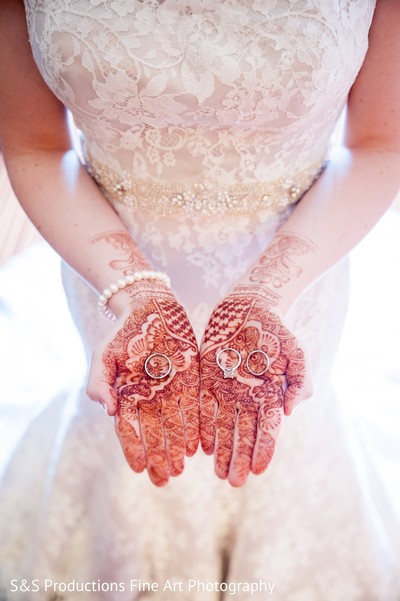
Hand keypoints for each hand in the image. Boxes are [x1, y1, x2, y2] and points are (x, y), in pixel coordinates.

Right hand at [87, 288, 199, 485]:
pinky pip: (193, 408)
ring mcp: (171, 391)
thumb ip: (99, 381)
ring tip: (180, 468)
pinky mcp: (190, 381)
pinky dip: (194, 427)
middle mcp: (149, 398)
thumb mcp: (104, 354)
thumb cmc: (124, 332)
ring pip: (175, 426)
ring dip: (177, 448)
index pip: (129, 429)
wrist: (151, 307)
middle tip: (164, 479)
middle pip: (154, 434)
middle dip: (158, 457)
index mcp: (127, 395)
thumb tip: (106, 410)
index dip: (133, 449)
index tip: (138, 468)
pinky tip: (197, 446)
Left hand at [200, 291, 311, 486]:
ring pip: (223, 426)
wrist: (250, 306)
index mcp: (269, 394)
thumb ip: (299, 381)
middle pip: (243, 434)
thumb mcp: (295, 352)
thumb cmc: (276, 330)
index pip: (267, 429)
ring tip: (219, 472)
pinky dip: (204, 427)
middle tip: (234, 482)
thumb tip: (290, 411)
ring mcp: (227, 389)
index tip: (258, 471)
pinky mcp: (207, 378)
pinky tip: (202, 446)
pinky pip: (205, 407)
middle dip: (239, 458)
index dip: (263, 450)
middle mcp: (247, 397)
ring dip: (222, 450)